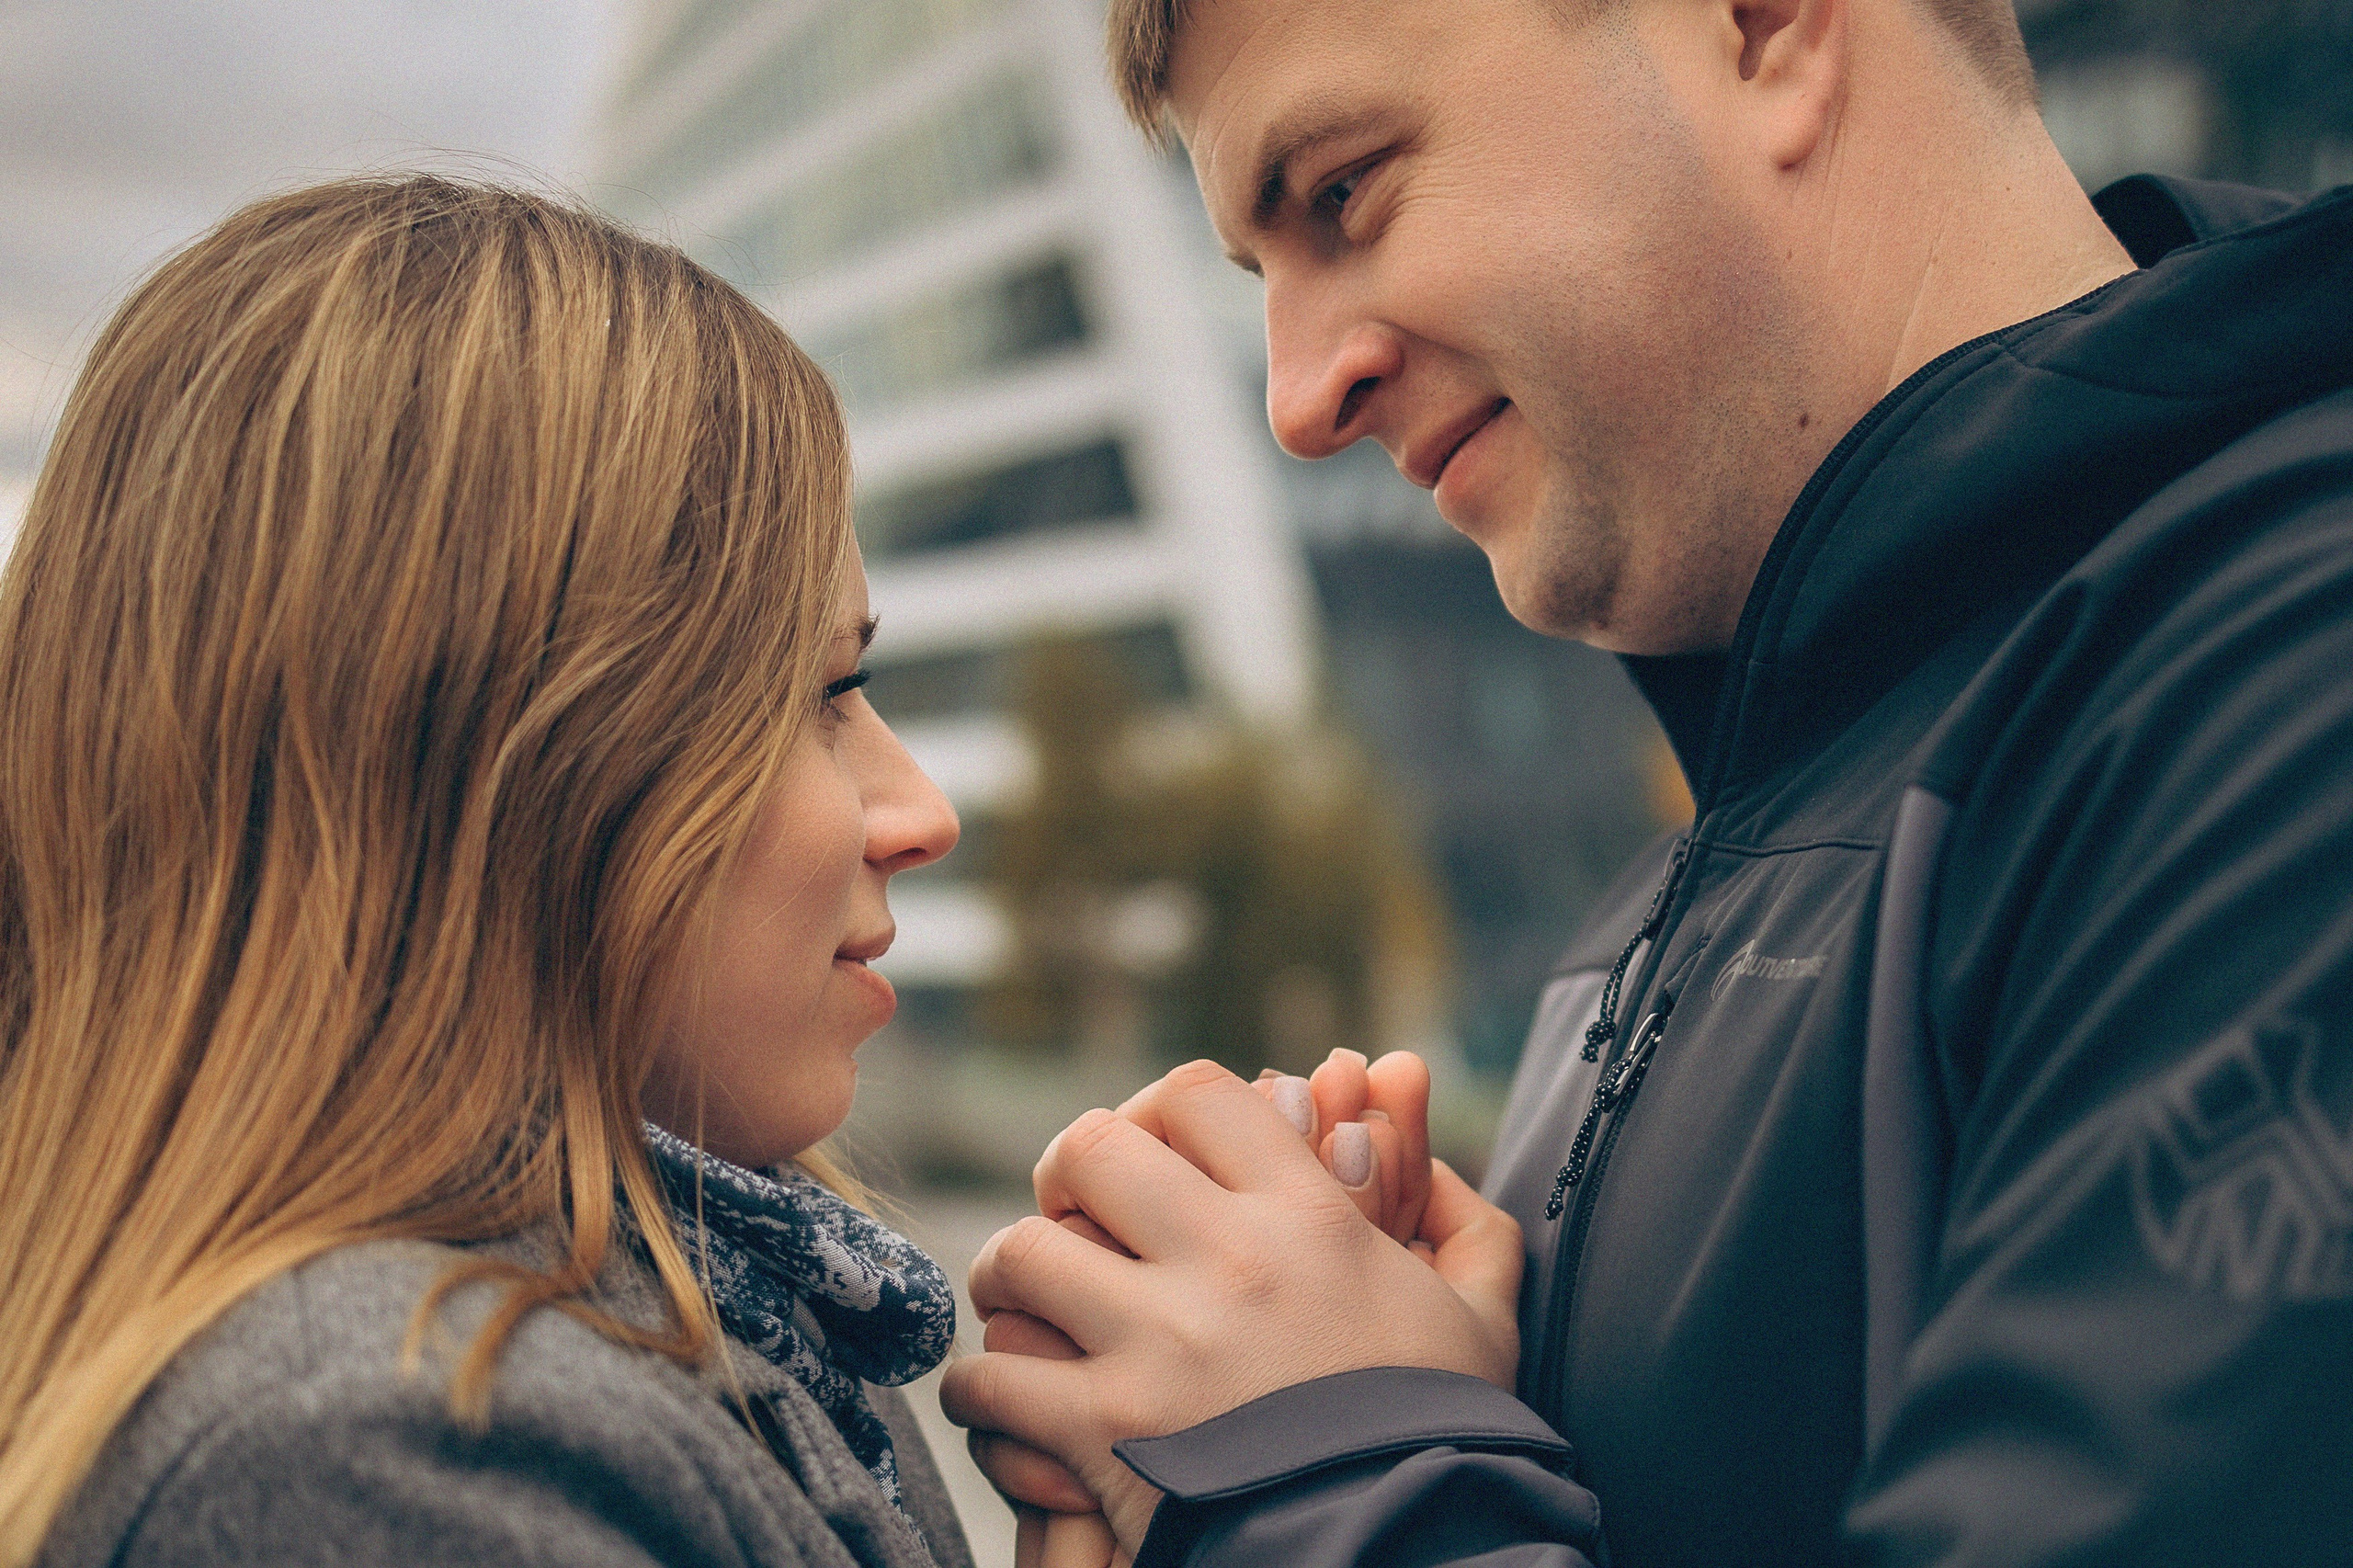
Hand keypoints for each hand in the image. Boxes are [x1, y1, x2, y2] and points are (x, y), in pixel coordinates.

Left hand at [940, 1059, 1522, 1550]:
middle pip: (1089, 1148)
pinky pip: (991, 1379)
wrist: (1411, 1558)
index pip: (1195, 1095)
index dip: (1156, 1112)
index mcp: (1309, 1218)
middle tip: (1070, 1219)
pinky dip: (980, 1393)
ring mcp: (1158, 1345)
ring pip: (1020, 1253)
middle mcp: (1227, 1262)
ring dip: (1010, 1279)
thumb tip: (1421, 1132)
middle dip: (1065, 1177)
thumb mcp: (1480, 1317)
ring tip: (1023, 1306)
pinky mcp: (1104, 1432)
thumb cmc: (1445, 1441)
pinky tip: (1001, 1405)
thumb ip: (1462, 1219)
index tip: (1149, 1159)